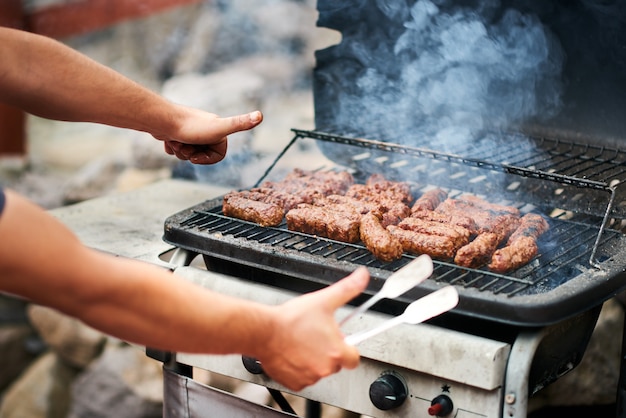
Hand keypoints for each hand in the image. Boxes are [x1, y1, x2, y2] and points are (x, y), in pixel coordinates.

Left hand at [155, 107, 262, 164]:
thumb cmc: (190, 127)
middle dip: (193, 155)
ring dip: (182, 151)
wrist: (161, 120)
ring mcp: (190, 130)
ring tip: (177, 141)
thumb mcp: (219, 128)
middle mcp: (205, 128)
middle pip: (203, 154)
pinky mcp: (176, 132)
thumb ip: (240, 124)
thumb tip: (261, 115)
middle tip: (185, 147)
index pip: (218, 155)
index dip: (207, 158)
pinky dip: (173, 147)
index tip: (197, 154)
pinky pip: (178, 147)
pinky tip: (169, 140)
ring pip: (190, 151)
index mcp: (218, 129)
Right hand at [257, 267, 369, 390]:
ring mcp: (309, 377)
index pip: (353, 358)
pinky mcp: (294, 383)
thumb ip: (347, 289)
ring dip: (313, 360)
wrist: (263, 330)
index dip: (348, 348)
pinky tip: (292, 353)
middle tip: (315, 337)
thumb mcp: (324, 300)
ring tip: (301, 343)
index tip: (339, 341)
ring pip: (318, 371)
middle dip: (328, 352)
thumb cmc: (291, 319)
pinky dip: (298, 368)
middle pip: (335, 364)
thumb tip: (362, 277)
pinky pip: (302, 378)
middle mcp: (325, 368)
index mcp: (337, 352)